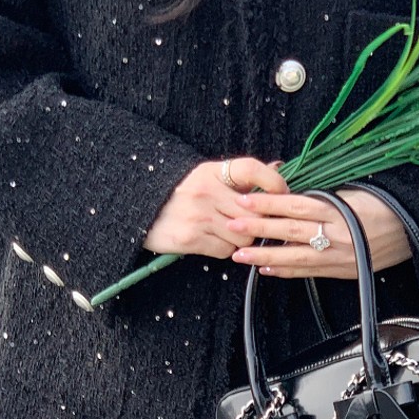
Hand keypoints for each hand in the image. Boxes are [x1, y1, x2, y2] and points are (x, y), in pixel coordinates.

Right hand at [143, 156, 289, 256]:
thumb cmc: (180, 194)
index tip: (282, 192)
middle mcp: (205, 191)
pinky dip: (225, 249)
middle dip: (259, 222)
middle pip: (254, 212)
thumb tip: (278, 167)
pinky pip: (225, 251)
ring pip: (243, 236)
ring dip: (242, 239)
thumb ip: (242, 177)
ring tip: (229, 232)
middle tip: (255, 223)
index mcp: (211, 172)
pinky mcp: (190, 239)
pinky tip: (213, 240)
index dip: (273, 181)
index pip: (251, 169)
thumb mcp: (207, 176)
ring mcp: (198, 216)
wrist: (137, 211)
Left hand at [225, 187, 412, 277]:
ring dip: (264, 257)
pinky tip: (267, 270)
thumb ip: (324, 196)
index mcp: (339, 209)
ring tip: (240, 254)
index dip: (268, 202)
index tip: (245, 199)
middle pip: (288, 230)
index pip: (295, 204)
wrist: (415, 231)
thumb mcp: (355, 193)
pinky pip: (308, 271)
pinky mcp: (341, 271)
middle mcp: (336, 234)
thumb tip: (292, 193)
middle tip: (230, 226)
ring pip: (294, 256)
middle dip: (257, 229)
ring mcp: (338, 256)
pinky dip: (286, 271)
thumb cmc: (387, 206)